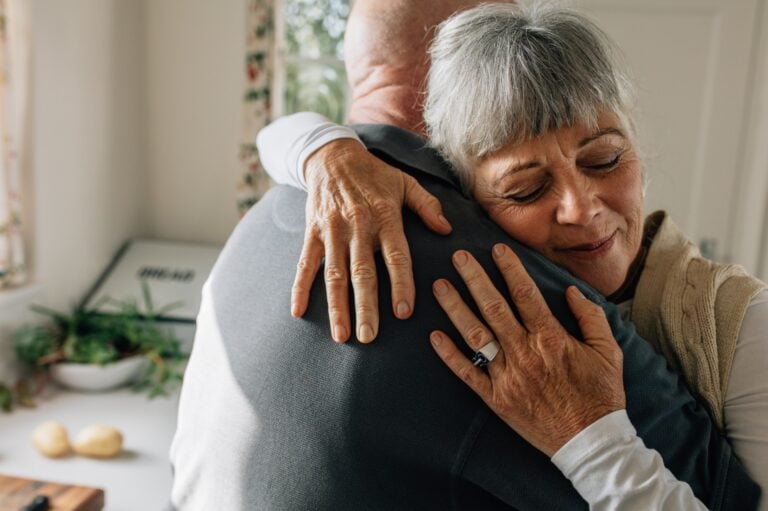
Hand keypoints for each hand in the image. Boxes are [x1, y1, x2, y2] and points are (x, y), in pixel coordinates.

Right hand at [293, 139, 452, 342]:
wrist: (332, 156)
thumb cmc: (375, 174)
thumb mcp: (405, 182)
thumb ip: (427, 206)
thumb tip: (447, 230)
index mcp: (385, 216)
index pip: (395, 256)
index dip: (400, 284)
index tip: (403, 313)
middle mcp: (358, 226)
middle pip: (362, 272)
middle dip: (365, 306)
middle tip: (368, 336)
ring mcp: (332, 231)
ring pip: (334, 273)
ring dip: (336, 306)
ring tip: (341, 335)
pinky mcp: (313, 232)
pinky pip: (305, 263)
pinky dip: (300, 287)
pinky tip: (298, 312)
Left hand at [429, 244, 624, 456]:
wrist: (590, 442)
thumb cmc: (601, 395)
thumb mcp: (608, 352)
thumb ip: (591, 317)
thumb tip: (570, 291)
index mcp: (551, 338)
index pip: (525, 294)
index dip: (509, 268)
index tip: (496, 248)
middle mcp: (525, 353)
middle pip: (493, 307)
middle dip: (474, 278)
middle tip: (457, 256)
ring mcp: (507, 376)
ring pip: (475, 335)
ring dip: (455, 308)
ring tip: (439, 286)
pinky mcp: (496, 399)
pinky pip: (467, 373)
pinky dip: (449, 355)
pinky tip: (434, 335)